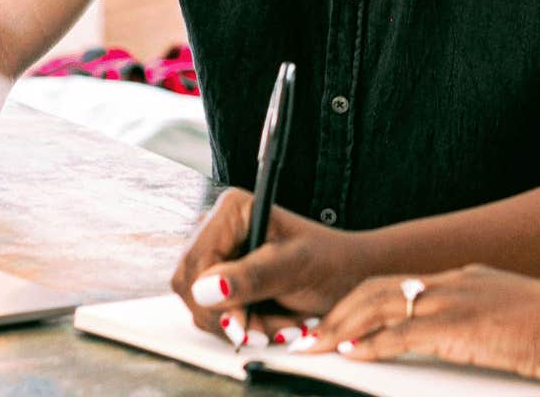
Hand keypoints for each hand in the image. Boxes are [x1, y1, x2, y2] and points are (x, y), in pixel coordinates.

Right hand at [171, 187, 372, 348]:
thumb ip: (252, 277)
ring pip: (200, 306)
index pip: (195, 262)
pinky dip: (243, 327)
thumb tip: (205, 289)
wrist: (349, 276)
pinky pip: (214, 315)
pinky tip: (272, 323)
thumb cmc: (331, 262)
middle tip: (269, 330)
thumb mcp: (296, 268)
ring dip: (241, 326)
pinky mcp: (222, 281)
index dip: (211, 298)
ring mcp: (217, 257)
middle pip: (190, 287)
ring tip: (282, 324)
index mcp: (231, 210)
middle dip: (230, 316)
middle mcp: (216, 229)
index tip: (241, 324)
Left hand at [306, 265, 539, 383]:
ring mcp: (455, 302)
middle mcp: (454, 283)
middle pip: (378, 288)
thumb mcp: (513, 319)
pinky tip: (352, 354)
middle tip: (311, 334)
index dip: (364, 302)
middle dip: (341, 312)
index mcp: (466, 280)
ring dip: (343, 326)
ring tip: (316, 345)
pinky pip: (402, 333)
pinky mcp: (459, 327)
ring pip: (381, 305)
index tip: (340, 321)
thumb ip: (483, 325)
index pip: (400, 285)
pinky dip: (372, 343)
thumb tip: (469, 340)